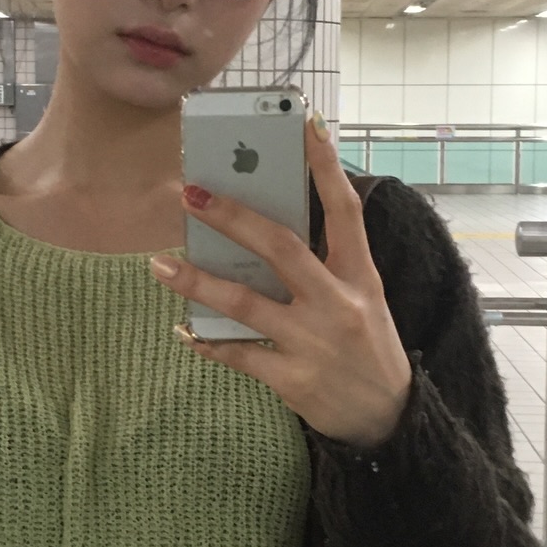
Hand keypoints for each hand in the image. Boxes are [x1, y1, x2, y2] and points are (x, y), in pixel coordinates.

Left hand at [149, 114, 411, 449]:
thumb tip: (261, 227)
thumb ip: (323, 264)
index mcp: (360, 276)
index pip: (345, 211)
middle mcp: (339, 304)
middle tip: (191, 193)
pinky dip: (206, 341)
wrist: (388, 421)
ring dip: (197, 282)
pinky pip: (238, 353)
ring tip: (159, 264)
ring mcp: (314, 342)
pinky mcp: (293, 379)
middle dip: (232, 217)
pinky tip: (182, 329)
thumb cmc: (366, 347)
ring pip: (245, 303)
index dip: (326, 167)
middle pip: (281, 248)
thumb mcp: (362, 298)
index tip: (305, 125)